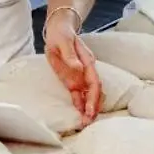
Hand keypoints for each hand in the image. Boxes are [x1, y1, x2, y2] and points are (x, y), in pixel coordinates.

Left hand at [44, 8, 102, 125]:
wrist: (59, 30)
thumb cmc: (62, 34)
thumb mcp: (64, 42)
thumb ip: (70, 55)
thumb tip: (77, 67)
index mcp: (87, 62)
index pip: (94, 83)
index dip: (92, 98)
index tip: (90, 110)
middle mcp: (87, 71)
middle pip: (94, 92)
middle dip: (93, 107)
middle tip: (87, 122)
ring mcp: (80, 76)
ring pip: (88, 95)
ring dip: (88, 108)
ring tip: (85, 123)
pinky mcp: (72, 79)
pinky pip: (79, 94)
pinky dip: (81, 105)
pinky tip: (81, 115)